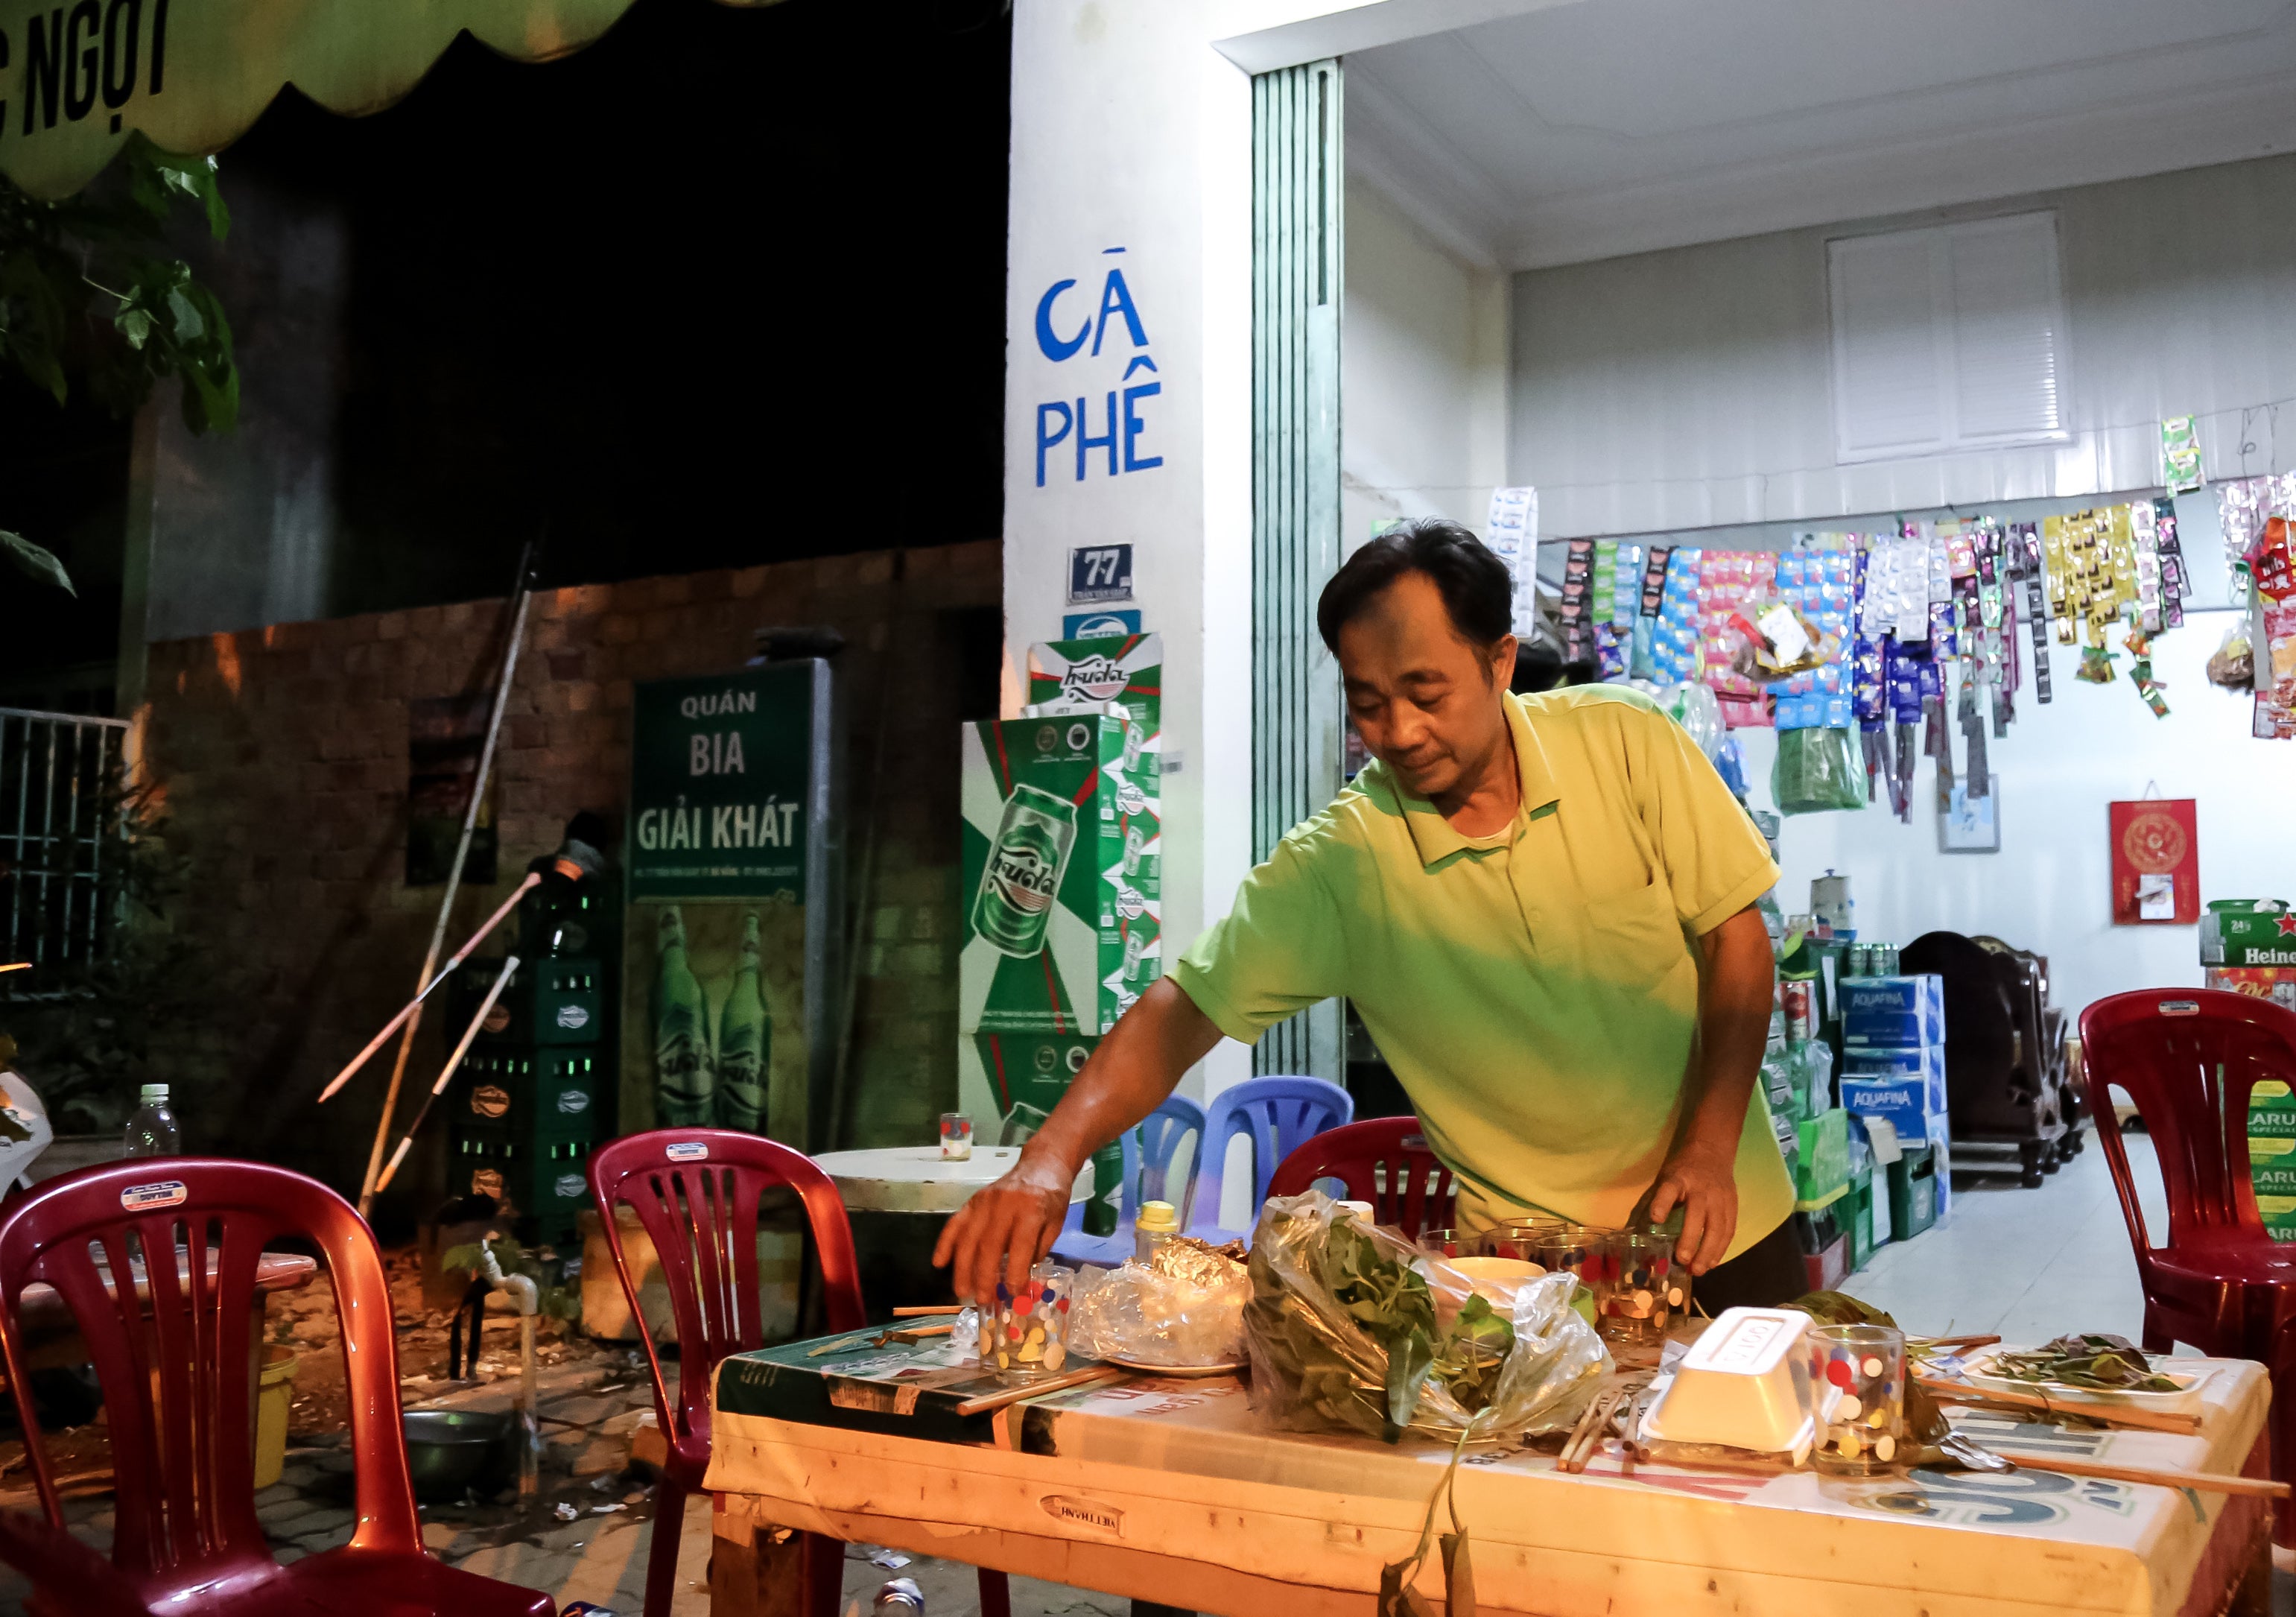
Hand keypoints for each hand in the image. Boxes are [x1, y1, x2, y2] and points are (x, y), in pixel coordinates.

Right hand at [930, 1147, 1077, 1302]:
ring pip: (968, 1238)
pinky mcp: (973, 1200)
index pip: (1020, 1244)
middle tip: (982, 1301)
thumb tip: (1018, 1281)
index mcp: (1032, 1209)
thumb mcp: (1055, 1225)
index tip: (1012, 1293)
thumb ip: (1036, 1250)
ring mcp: (985, 1201)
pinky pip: (955, 1224)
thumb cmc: (1052, 1198)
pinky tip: (939, 1263)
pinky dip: (945, 1244)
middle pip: (989, 1244)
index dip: (1015, 1271)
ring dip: (962, 1268)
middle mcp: (1005, 1204)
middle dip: (984, 1276)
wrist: (1041, 1165)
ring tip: (962, 1292)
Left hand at [1645, 1143, 1737, 1275]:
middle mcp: (1701, 1189)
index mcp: (1679, 1179)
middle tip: (1682, 1261)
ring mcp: (1719, 1197)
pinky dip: (1721, 1248)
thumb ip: (1658, 1199)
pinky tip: (1713, 1262)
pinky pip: (1729, 1230)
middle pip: (1697, 1215)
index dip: (1662, 1203)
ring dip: (1708, 1251)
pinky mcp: (1732, 1205)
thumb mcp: (1665, 1177)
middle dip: (1690, 1240)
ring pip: (1717, 1227)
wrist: (1712, 1153)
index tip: (1656, 1219)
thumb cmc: (1682, 1171)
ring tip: (1699, 1269)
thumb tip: (1640, 1231)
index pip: (1669, 1190)